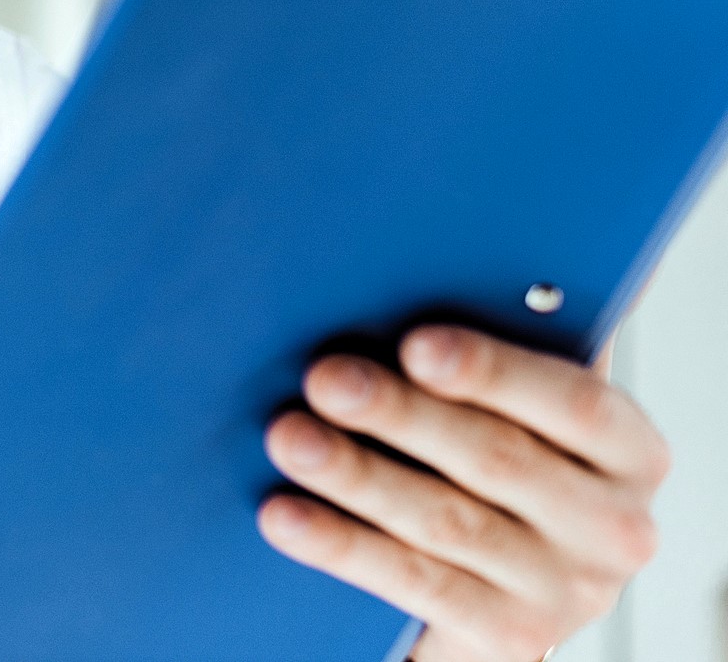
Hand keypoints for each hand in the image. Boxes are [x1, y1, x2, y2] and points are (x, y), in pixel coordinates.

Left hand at [255, 324, 669, 660]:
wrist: (502, 586)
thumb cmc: (497, 463)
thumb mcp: (518, 413)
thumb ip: (486, 363)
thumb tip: (395, 288)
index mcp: (628, 450)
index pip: (573, 401)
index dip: (492, 370)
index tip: (416, 344)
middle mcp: (613, 526)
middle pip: (495, 460)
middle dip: (400, 414)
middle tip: (325, 378)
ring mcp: (564, 591)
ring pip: (444, 522)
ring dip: (356, 475)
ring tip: (288, 437)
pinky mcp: (508, 639)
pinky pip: (413, 584)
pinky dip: (341, 544)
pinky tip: (286, 515)